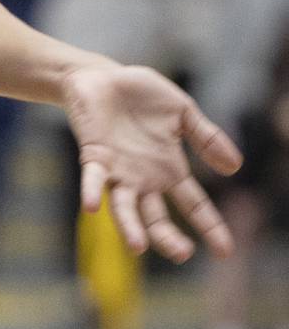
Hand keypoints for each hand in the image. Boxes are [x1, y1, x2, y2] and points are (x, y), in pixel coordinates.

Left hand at [64, 63, 242, 261]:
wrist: (102, 75)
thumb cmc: (141, 95)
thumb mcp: (182, 112)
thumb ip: (206, 137)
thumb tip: (235, 166)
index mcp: (168, 170)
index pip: (193, 205)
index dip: (209, 226)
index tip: (225, 251)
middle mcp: (143, 179)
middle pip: (156, 219)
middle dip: (168, 238)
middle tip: (182, 253)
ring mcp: (118, 172)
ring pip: (124, 208)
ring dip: (130, 227)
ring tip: (137, 247)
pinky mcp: (94, 157)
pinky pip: (93, 179)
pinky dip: (92, 192)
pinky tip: (92, 206)